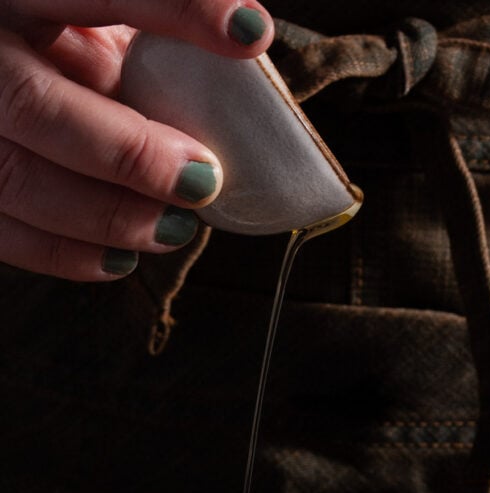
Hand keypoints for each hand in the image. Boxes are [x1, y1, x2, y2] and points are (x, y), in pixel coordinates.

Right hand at [0, 1, 273, 279]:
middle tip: (204, 179)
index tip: (249, 33)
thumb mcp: (100, 29)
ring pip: (17, 180)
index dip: (176, 8)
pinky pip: (5, 233)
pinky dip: (69, 255)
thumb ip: (150, 44)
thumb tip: (245, 63)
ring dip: (108, 217)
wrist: (3, 85)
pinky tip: (122, 257)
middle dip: (130, 154)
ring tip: (176, 227)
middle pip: (36, 107)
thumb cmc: (59, 54)